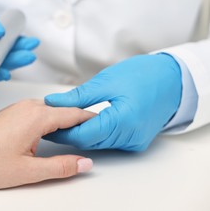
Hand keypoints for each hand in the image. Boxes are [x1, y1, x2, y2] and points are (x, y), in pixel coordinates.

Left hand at [0, 100, 94, 187]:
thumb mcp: (29, 171)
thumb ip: (61, 166)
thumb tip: (83, 163)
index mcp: (37, 117)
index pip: (73, 113)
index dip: (90, 118)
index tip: (102, 123)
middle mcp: (29, 107)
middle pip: (63, 109)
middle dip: (78, 120)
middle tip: (92, 133)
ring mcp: (19, 107)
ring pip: (51, 109)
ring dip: (63, 120)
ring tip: (75, 136)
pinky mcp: (12, 111)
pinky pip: (39, 111)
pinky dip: (50, 119)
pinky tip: (51, 134)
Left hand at [44, 54, 181, 151]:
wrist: (172, 80)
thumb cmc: (143, 75)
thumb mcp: (106, 81)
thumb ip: (78, 96)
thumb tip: (52, 102)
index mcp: (122, 121)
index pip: (83, 135)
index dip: (61, 131)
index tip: (45, 124)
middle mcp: (129, 136)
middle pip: (89, 142)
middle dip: (67, 133)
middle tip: (49, 123)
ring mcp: (134, 141)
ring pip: (97, 143)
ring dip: (80, 134)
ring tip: (62, 122)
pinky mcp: (135, 141)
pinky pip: (108, 142)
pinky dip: (94, 134)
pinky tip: (83, 124)